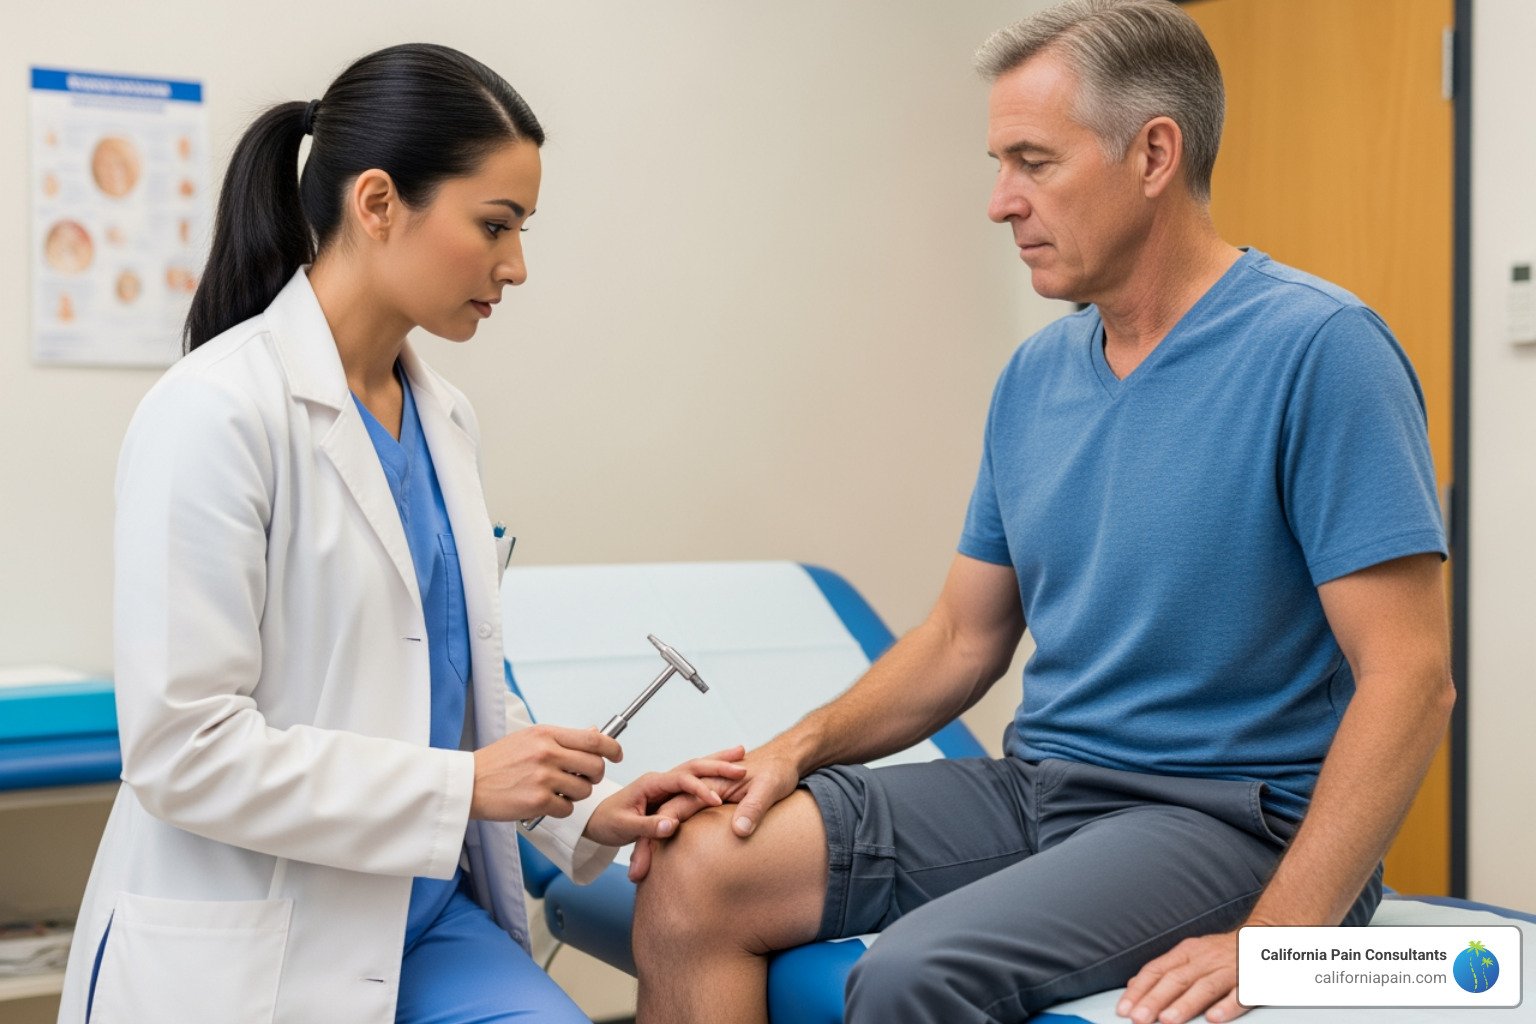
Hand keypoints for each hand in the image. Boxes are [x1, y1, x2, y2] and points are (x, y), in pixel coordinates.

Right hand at [469, 725, 621, 821]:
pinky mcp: (537, 801)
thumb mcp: (528, 739)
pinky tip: (544, 803)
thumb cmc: (496, 762)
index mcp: (546, 734)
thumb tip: (594, 733)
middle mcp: (547, 753)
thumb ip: (562, 738)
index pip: (594, 739)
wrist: (468, 783)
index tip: (617, 755)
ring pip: (584, 790)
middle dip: (594, 776)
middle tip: (582, 779)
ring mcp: (543, 777)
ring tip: (556, 791)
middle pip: (595, 766)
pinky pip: (567, 809)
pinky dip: (560, 809)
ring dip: (575, 795)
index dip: (612, 749)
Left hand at [583, 747, 746, 847]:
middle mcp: (660, 779)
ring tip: (741, 755)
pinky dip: (712, 773)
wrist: (595, 821)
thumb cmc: (607, 823)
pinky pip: (694, 779)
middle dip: (717, 764)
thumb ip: (648, 826)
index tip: (717, 799)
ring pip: (696, 769)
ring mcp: (665, 784)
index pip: (680, 780)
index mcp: (650, 783)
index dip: (699, 789)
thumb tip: (671, 825)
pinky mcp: (669, 792)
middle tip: (741, 763)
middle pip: (693, 766)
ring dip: (717, 763)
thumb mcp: (624, 828)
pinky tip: (726, 770)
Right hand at [627, 745, 801, 881]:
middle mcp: (700, 789)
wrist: (785, 762)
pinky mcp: (710, 810)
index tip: (649, 852)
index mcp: (709, 782)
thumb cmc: (776, 770)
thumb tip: (739, 831)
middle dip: (647, 844)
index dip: (660, 828)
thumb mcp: (769, 788)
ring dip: (654, 846)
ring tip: (640, 874)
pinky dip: (672, 844)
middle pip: (665, 817)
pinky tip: (665, 864)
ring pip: (671, 823)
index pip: (676, 805)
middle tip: (636, 874)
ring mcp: (703, 799)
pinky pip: (686, 825)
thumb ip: (753, 808)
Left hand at [1117, 931, 1245, 1023]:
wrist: (1263, 937)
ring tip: (1167, 1020)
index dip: (1139, 990)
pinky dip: (1227, 1007)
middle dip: (1155, 1000)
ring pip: (1205, 987)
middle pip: (1176, 979)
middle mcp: (1205, 959)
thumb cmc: (1220, 951)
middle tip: (1139, 1018)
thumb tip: (1134, 986)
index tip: (1124, 1009)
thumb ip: (1164, 970)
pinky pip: (1240, 995)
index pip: (1157, 970)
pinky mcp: (1252, 981)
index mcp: (1187, 952)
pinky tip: (1214, 1018)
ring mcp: (1229, 970)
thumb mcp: (1189, 954)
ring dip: (1185, 1004)